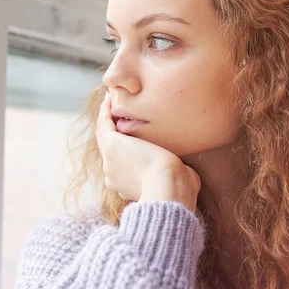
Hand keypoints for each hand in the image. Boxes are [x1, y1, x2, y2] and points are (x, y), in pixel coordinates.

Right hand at [96, 92, 200, 211]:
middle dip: (111, 128)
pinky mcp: (112, 146)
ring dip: (105, 117)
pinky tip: (110, 98)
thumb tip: (185, 169)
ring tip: (110, 100)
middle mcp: (112, 174)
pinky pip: (104, 124)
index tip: (131, 134)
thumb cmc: (179, 190)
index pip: (120, 165)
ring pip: (103, 134)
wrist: (168, 189)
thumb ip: (176, 173)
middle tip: (114, 110)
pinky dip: (105, 111)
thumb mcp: (176, 182)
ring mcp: (110, 160)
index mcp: (125, 186)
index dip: (124, 148)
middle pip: (107, 147)